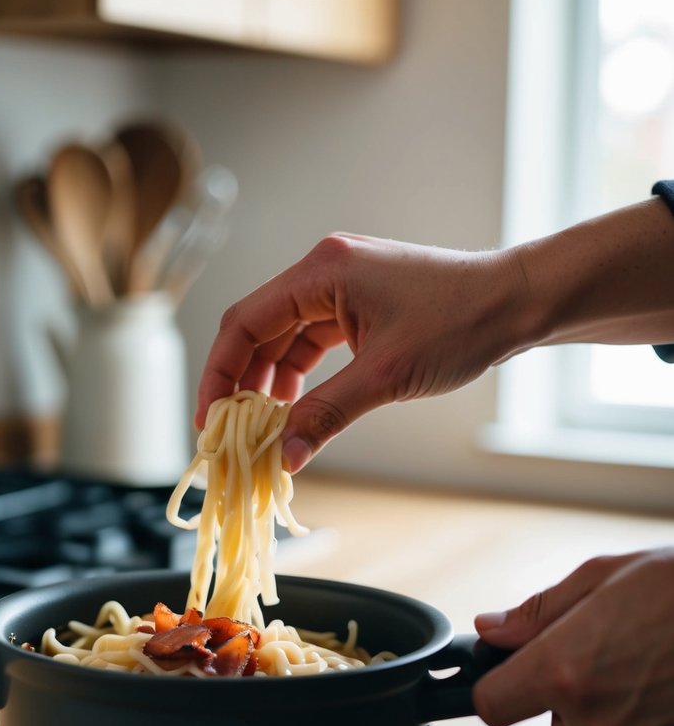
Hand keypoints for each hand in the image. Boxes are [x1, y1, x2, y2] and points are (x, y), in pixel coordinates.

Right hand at [196, 234, 526, 470]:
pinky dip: (300, 374)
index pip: (245, 322)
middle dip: (241, 382)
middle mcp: (324, 269)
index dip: (219, 373)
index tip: (209, 419)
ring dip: (270, 382)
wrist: (517, 302)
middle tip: (230, 432)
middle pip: (259, 328)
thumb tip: (283, 456)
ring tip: (262, 428)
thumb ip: (326, 414)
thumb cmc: (461, 324)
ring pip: (285, 337)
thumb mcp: (386, 376)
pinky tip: (295, 408)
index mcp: (322, 271)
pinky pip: (312, 339)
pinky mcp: (359, 301)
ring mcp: (342, 283)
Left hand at [472, 548, 673, 725]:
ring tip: (651, 660)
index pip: (494, 705)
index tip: (508, 673)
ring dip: (616, 711)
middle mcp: (596, 718)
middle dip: (569, 700)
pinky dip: (656, 722)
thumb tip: (492, 632)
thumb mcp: (602, 577)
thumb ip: (538, 613)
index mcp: (564, 670)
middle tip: (606, 653)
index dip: (497, 687)